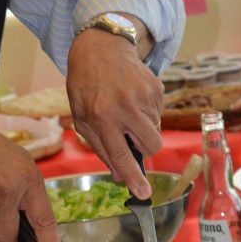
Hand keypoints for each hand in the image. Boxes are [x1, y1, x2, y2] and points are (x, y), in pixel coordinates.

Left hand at [66, 24, 163, 198]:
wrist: (101, 48)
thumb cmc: (86, 87)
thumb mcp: (82, 118)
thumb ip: (101, 148)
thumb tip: (120, 174)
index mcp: (101, 116)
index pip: (120, 154)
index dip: (133, 176)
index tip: (144, 194)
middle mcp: (124, 106)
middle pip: (151, 145)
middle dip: (144, 148)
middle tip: (128, 136)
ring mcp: (143, 95)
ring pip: (155, 131)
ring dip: (142, 128)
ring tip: (125, 109)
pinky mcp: (156, 87)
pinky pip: (158, 114)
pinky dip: (146, 112)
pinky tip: (132, 97)